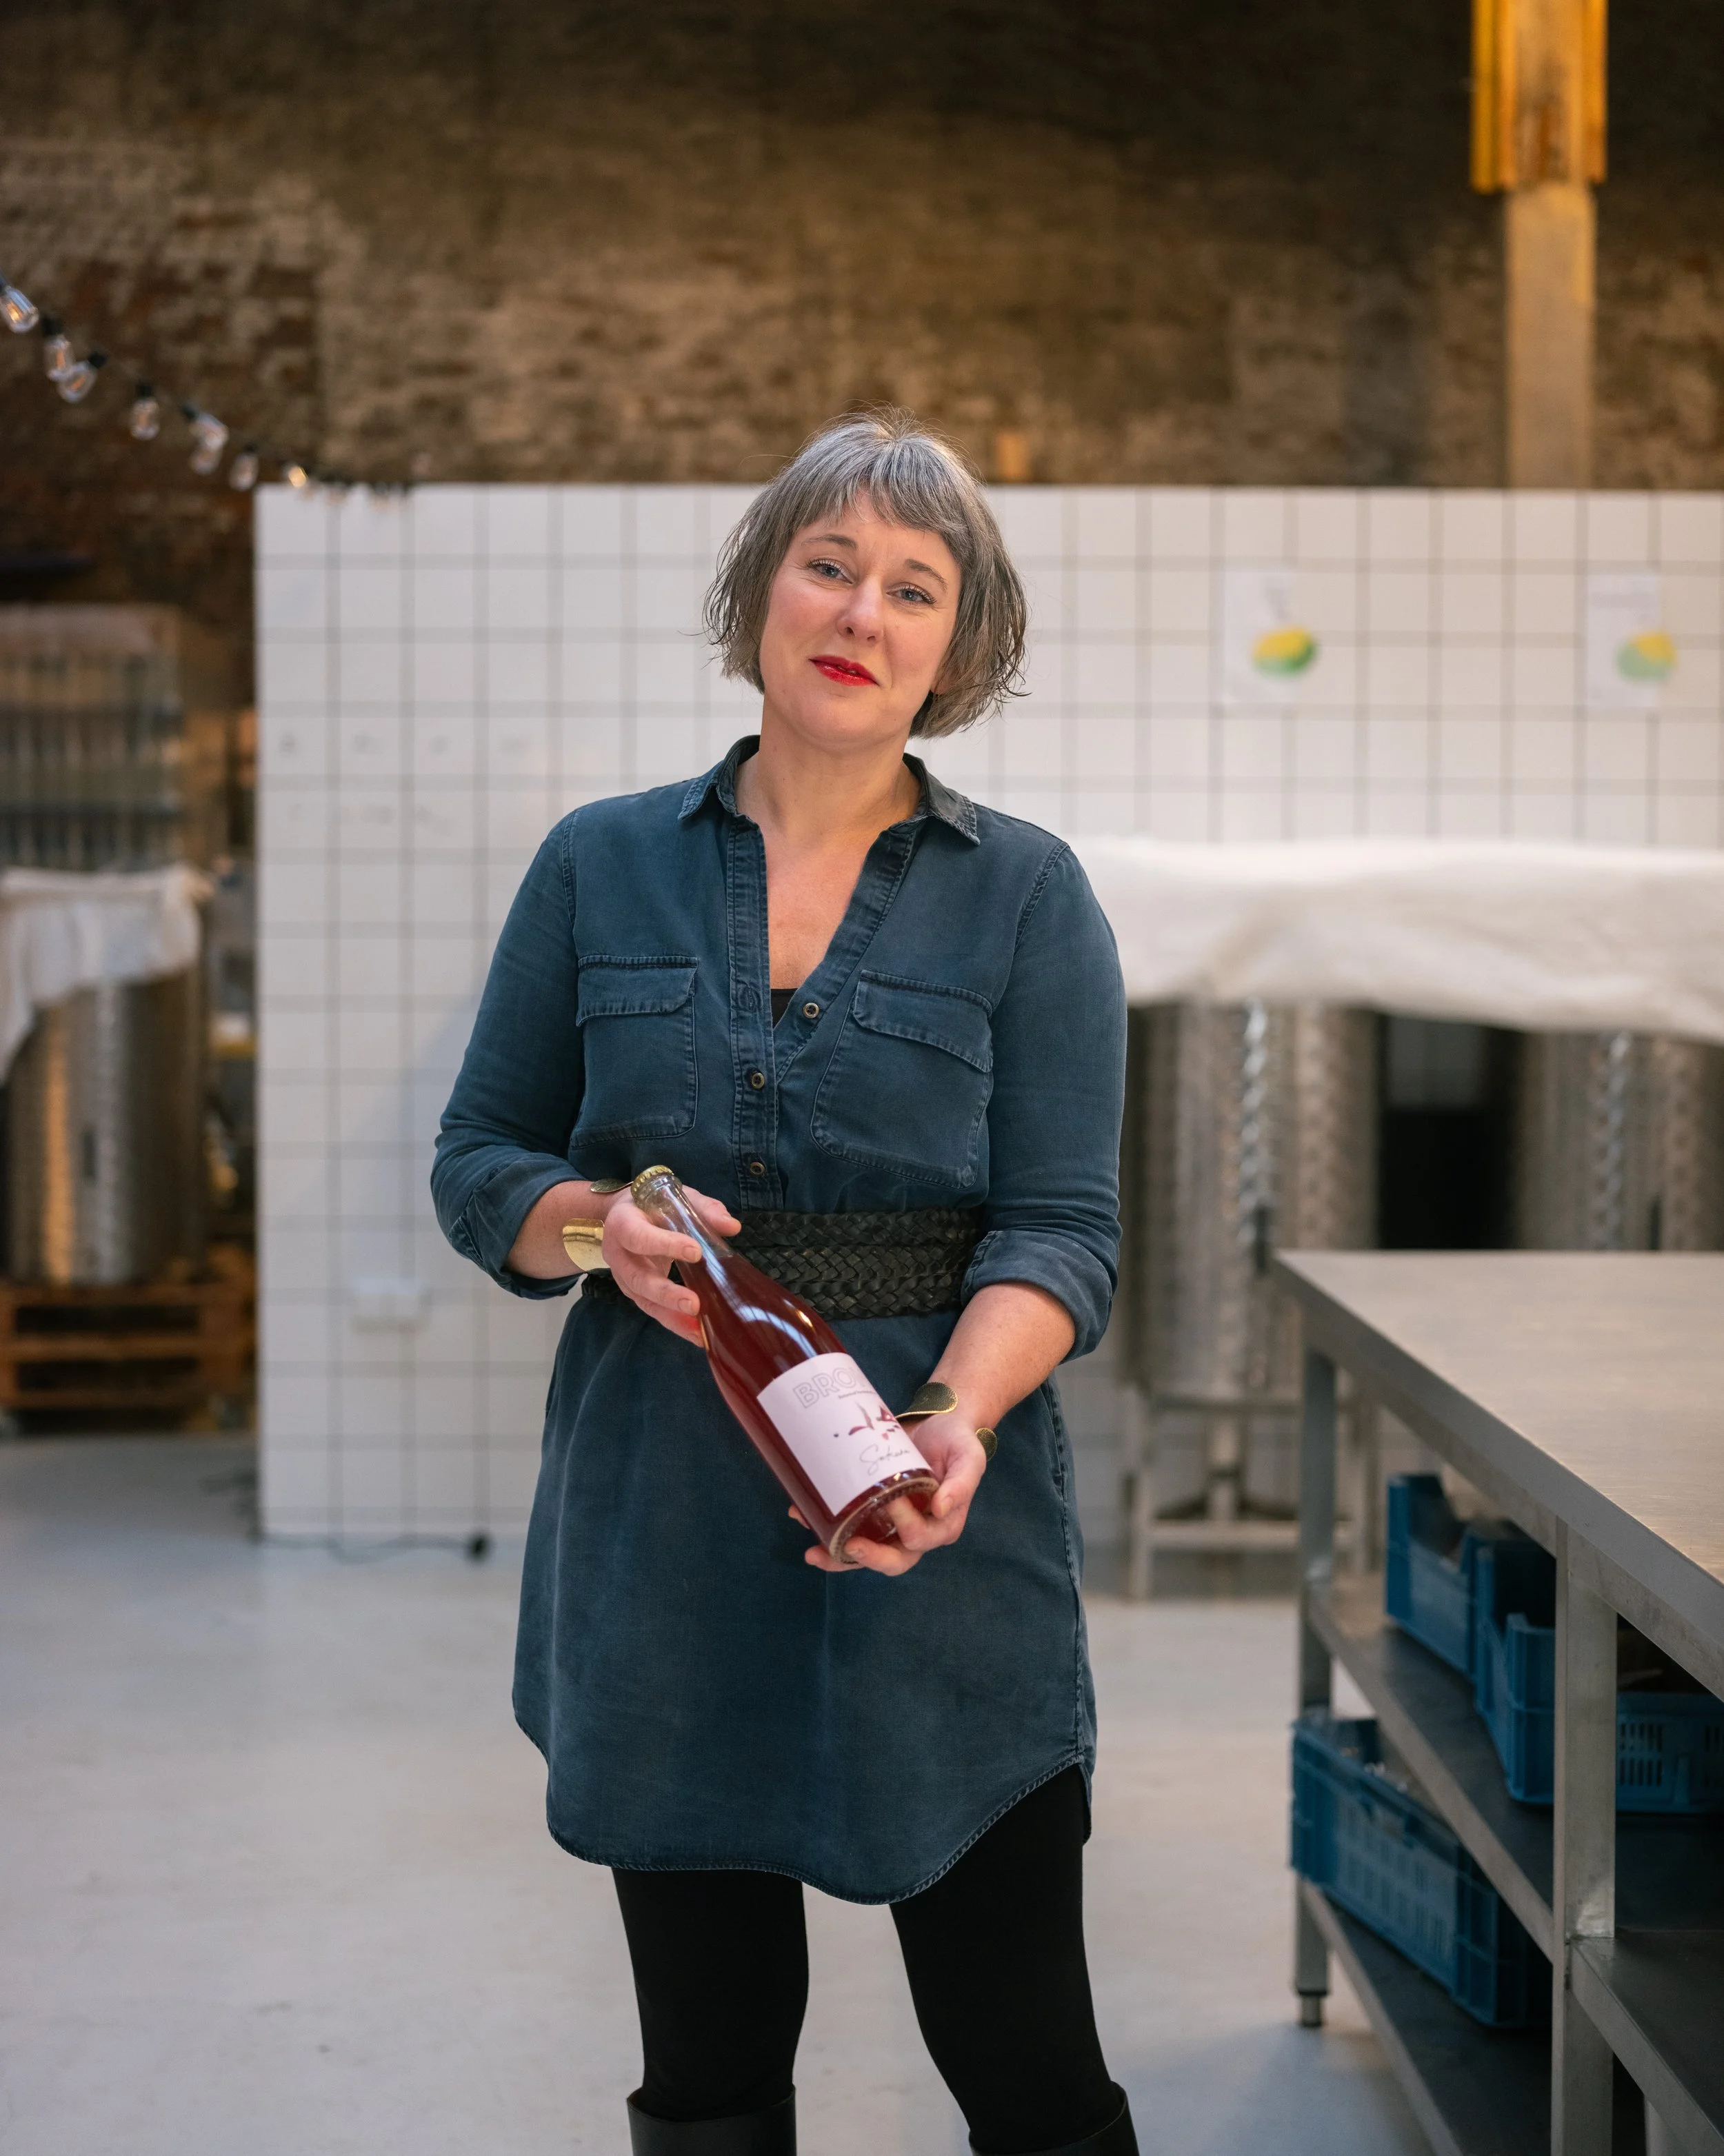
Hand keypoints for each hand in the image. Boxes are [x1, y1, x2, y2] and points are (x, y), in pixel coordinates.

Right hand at [604, 1187, 740, 1344]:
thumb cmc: (654, 1203)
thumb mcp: (677, 1197)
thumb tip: (732, 1227)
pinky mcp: (633, 1292)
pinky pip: (652, 1310)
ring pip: (644, 1300)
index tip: (696, 1252)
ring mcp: (623, 1277)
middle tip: (694, 1304)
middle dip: (666, 1294)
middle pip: (638, 1278)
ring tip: (698, 1330)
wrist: (625, 1214)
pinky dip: (673, 1322)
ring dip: (671, 1316)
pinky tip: (695, 1333)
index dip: (665, 1244)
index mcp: (623, 1223)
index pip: (639, 1237)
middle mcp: (617, 1253)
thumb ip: (704, 1209)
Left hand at [795, 1409, 990, 1577]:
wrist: (939, 1423)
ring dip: (839, 1556)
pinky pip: (851, 1529)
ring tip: (812, 1551)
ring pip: (867, 1552)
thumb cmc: (957, 1441)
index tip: (893, 1502)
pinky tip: (801, 1516)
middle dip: (868, 1557)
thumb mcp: (969, 1457)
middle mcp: (918, 1533)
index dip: (906, 1527)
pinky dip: (828, 1530)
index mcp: (943, 1525)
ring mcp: (893, 1526)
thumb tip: (942, 1509)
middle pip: (894, 1559)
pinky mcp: (873, 1513)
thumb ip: (962, 1482)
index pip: (921, 1538)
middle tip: (847, 1546)